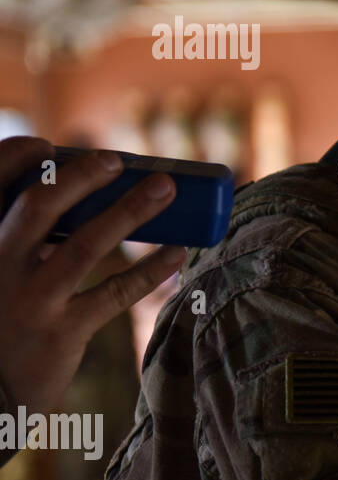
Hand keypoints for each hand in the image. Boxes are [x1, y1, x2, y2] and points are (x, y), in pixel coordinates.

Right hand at [0, 136, 185, 415]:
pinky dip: (150, 271)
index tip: (48, 146)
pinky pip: (114, 294)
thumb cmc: (7, 314)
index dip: (16, 157)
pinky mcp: (61, 333)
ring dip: (130, 213)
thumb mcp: (3, 269)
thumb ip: (26, 236)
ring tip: (166, 189)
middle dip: (81, 176)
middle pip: (38, 207)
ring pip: (83, 247)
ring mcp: (28, 302)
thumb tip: (86, 187)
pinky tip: (178, 253)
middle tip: (118, 159)